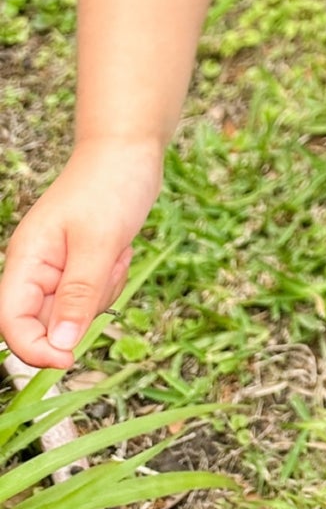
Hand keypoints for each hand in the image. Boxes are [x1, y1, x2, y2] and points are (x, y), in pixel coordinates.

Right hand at [0, 140, 162, 368]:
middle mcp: (36, 268)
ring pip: (76, 312)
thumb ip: (79, 294)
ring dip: (102, 292)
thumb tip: (61, 345)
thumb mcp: (99, 241)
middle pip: (48, 322)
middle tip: (107, 268)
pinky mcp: (82, 265)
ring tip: (115, 253)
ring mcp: (60, 267)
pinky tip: (120, 251)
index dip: (34, 349)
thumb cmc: (110, 184)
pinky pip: (94, 295)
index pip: (12, 322)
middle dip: (83, 308)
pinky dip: (111, 280)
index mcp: (26, 259)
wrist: (130, 149)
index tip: (69, 359)